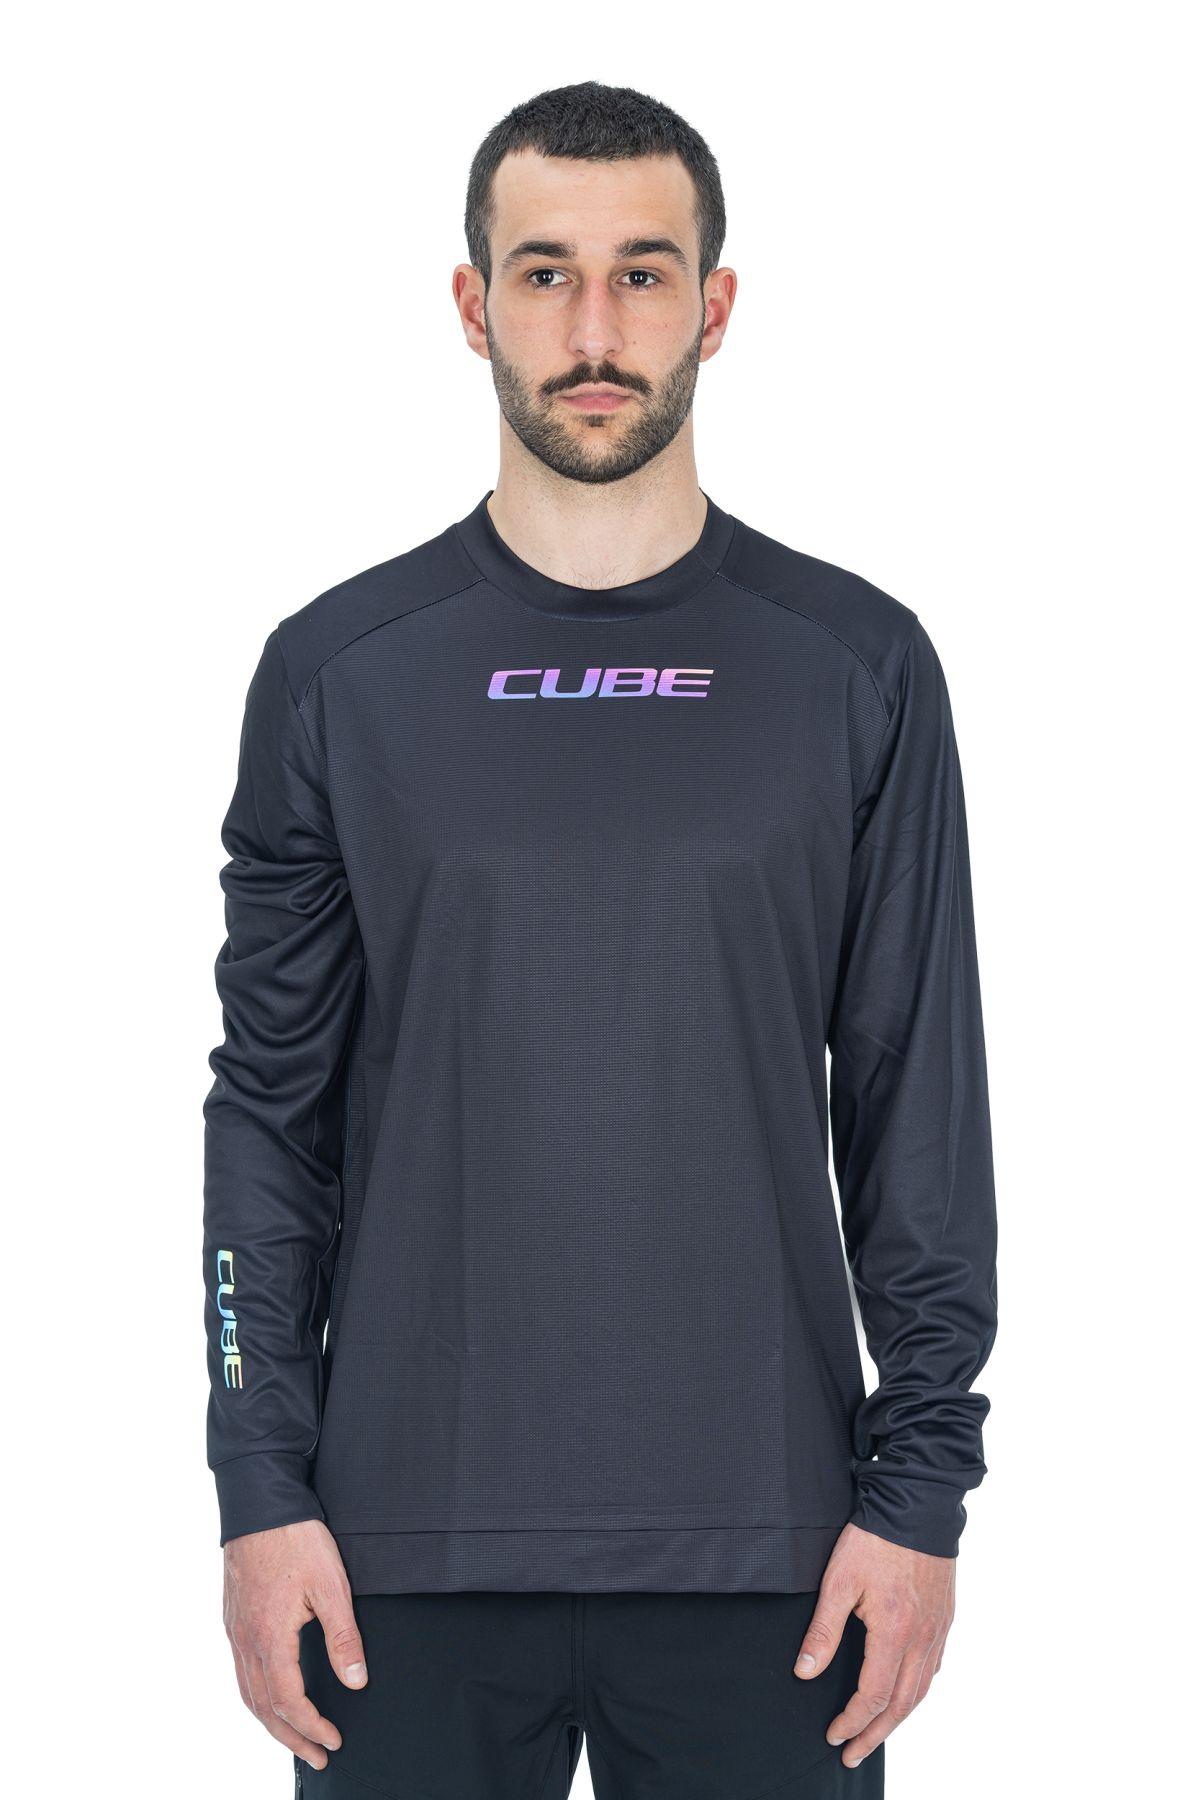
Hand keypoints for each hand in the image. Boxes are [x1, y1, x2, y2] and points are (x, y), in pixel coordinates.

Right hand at [222, 1518, 367, 1771]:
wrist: (259, 1502)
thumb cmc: (295, 1538)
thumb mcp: (331, 1585)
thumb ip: (343, 1636)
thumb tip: (356, 1679)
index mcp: (271, 1637)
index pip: (289, 1702)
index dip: (312, 1727)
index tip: (333, 1741)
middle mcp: (246, 1640)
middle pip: (263, 1708)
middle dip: (291, 1738)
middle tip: (317, 1756)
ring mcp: (235, 1629)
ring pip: (247, 1693)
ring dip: (271, 1722)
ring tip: (294, 1737)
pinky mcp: (233, 1617)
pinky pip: (240, 1671)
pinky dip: (256, 1696)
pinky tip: (269, 1695)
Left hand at [793, 1522, 954, 1769]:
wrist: (916, 1504)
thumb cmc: (875, 1538)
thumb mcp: (839, 1581)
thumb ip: (824, 1631)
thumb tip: (806, 1673)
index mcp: (895, 1632)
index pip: (874, 1695)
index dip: (853, 1721)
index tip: (834, 1735)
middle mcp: (923, 1638)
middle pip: (902, 1704)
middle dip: (875, 1734)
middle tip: (853, 1754)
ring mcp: (938, 1628)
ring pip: (922, 1690)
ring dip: (898, 1718)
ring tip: (876, 1734)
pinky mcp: (944, 1616)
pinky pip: (934, 1667)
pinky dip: (918, 1691)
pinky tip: (907, 1693)